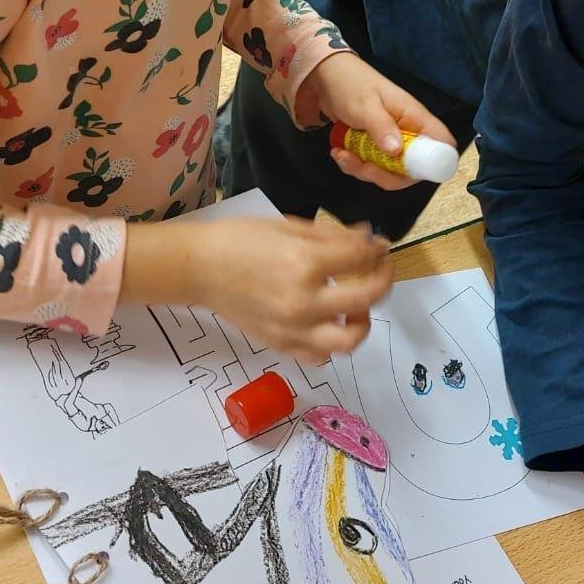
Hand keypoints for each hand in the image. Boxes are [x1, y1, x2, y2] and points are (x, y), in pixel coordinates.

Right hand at [195, 217, 392, 357]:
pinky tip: (328, 324)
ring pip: (349, 340)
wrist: (200, 268)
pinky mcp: (281, 345)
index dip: (377, 248)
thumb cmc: (241, 239)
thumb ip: (332, 236)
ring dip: (363, 321)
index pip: (361, 257)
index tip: (380, 245)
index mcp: (304, 262)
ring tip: (356, 306)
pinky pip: (319, 356)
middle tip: (381, 269)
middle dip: (383, 279)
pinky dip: (330, 344)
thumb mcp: (289, 226)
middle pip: (366, 298)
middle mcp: (303, 300)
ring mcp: (292, 329)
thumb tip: (368, 238)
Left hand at [295, 52, 456, 190]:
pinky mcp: (376, 148)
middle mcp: (408, 132)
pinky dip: (355, 166)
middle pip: (413, 169)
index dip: (433, 164)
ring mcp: (392, 141)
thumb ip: (381, 127)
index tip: (405, 169)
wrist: (327, 77)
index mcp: (415, 118)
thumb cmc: (350, 83)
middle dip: (386, 175)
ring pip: (390, 172)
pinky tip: (340, 152)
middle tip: (364, 165)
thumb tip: (396, 150)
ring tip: (343, 154)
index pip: (443, 145)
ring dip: (364, 170)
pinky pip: (373, 167)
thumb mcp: (365, 105)